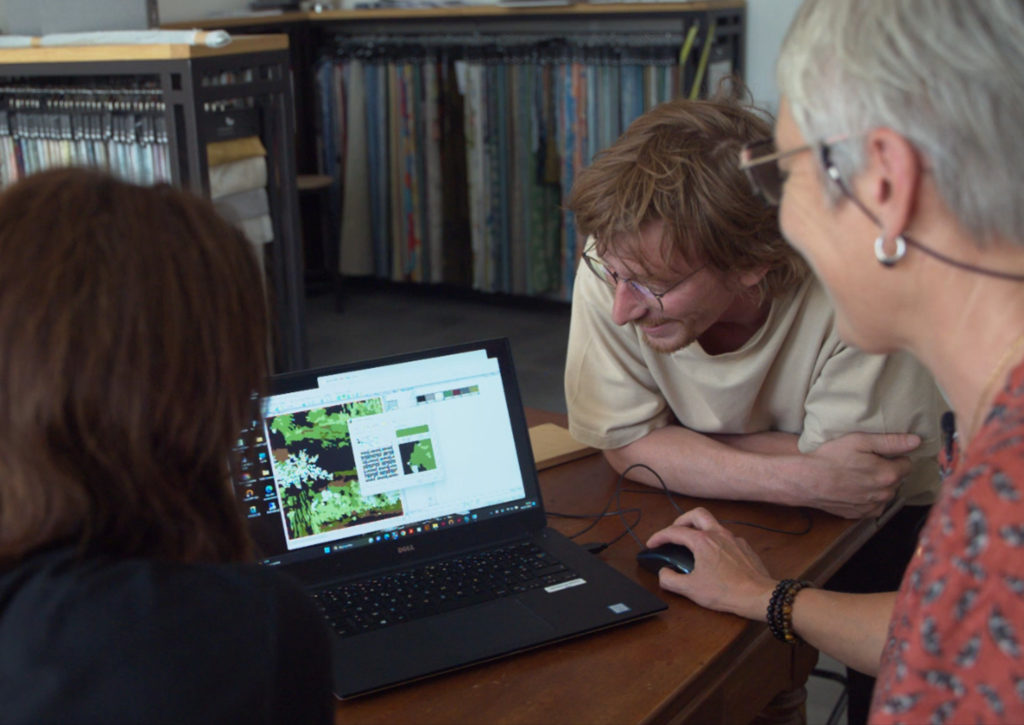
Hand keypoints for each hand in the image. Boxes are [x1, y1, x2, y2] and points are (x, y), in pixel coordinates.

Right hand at [645, 508, 775, 620]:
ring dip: (699, 529)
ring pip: (713, 524)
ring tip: (693, 544)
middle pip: (696, 514)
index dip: (659, 537)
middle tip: (674, 533)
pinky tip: (715, 556)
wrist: (758, 596)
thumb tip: (663, 573)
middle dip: (681, 520)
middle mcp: (718, 534)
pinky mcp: (744, 547)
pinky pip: (726, 536)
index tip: (652, 544)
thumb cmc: (725, 591)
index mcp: (702, 541)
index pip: (674, 531)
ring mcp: (733, 538)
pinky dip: (715, 541)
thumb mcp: (690, 589)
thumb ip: (670, 580)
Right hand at [801, 432, 919, 517]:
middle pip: (897, 479)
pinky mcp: (860, 515)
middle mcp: (885, 494)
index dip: (894, 456)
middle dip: (887, 470)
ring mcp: (873, 507)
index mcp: (888, 475)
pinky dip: (868, 498)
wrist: (807, 480)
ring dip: (878, 485)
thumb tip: (916, 441)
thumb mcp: (859, 441)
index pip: (907, 464)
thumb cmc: (831, 458)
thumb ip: (890, 441)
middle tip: (865, 462)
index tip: (878, 453)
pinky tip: (854, 488)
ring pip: (885, 493)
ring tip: (858, 475)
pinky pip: (873, 505)